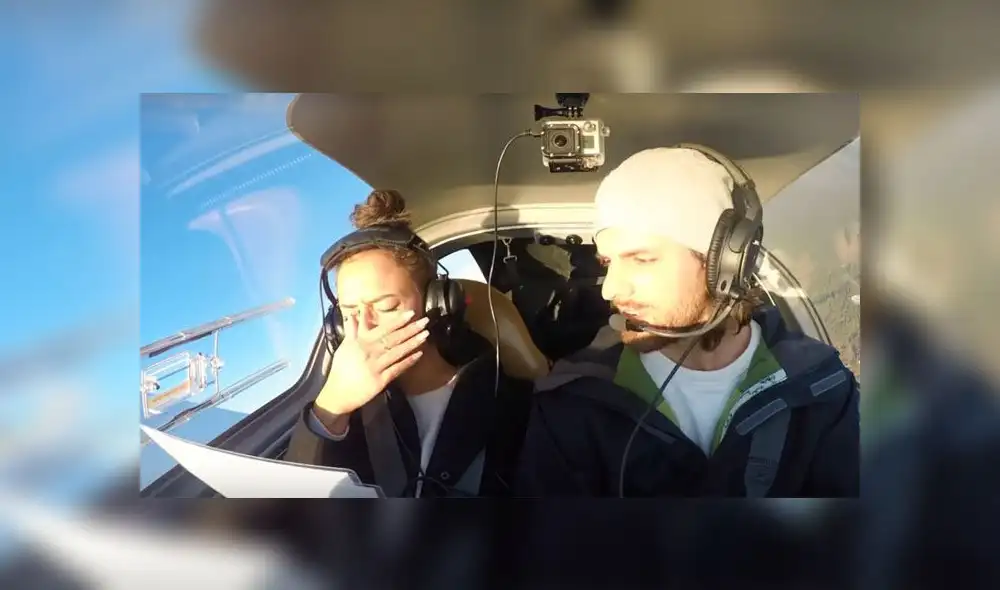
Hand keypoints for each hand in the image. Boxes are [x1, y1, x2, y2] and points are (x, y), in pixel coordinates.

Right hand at [315, 307, 429, 417]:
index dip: (398, 321)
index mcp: (361, 342)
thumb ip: (352, 329)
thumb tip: (353, 312)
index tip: (411, 313)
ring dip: (412, 343)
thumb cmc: (341, 369)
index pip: (383, 328)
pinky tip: (419, 355)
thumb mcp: (344, 346)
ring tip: (426, 335)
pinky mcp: (380, 380)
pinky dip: (408, 361)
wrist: (337, 393)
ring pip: (397, 352)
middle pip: (393, 338)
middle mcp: (369, 352)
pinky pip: (397, 369)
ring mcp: (376, 366)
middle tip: (425, 321)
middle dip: (410, 329)